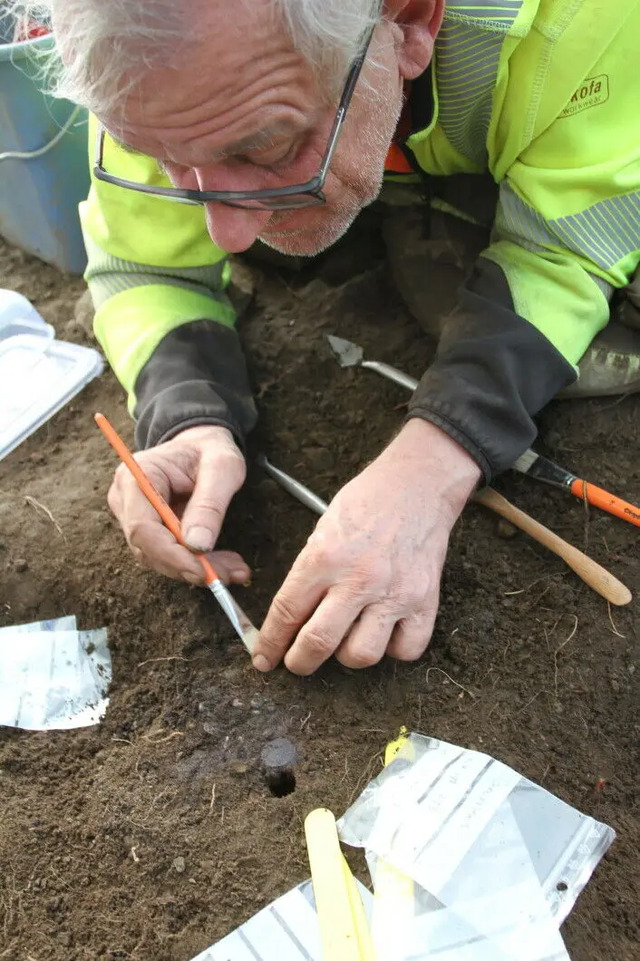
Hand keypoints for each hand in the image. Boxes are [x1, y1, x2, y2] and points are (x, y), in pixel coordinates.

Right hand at [107, 425, 249, 584]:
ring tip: (234, 569)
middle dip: (189, 566)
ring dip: (196, 569)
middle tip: (232, 573)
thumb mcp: (222, 466)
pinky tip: (222, 564)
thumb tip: (198, 546)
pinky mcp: (145, 529)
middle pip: (147, 548)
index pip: (142, 527)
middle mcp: (125, 497)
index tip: (205, 571)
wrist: (201, 445)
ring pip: (157, 557)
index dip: (171, 555)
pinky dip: (195, 564)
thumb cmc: (210, 450)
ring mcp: (131, 515)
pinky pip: (165, 555)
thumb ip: (210, 503)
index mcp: (137, 475)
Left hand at [253, 419, 480, 674]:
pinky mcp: (425, 601)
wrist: (419, 484)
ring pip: (361, 655)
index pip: (287, 612)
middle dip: (299, 662)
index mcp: (325, 557)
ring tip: (345, 639)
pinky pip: (405, 650)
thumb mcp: (323, 529)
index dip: (270, 642)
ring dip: (347, 656)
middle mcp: (359, 579)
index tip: (264, 659)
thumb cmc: (367, 502)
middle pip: (318, 643)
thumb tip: (291, 617)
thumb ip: (308, 574)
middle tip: (296, 662)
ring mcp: (394, 593)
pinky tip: (384, 634)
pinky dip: (392, 650)